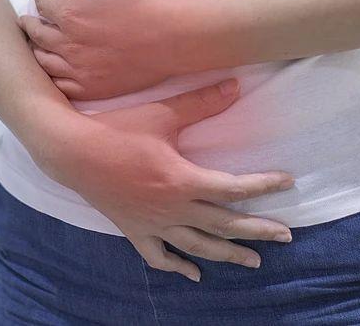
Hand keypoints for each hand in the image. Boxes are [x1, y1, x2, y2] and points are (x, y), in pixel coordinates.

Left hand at [18, 0, 180, 99]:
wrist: (175, 36)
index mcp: (69, 14)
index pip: (42, 2)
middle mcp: (68, 45)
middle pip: (37, 34)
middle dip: (29, 23)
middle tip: (27, 19)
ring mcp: (80, 71)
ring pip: (45, 62)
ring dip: (37, 50)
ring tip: (36, 45)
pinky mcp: (94, 89)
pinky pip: (62, 87)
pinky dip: (53, 78)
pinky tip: (54, 72)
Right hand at [34, 79, 294, 281]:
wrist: (72, 151)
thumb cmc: (116, 129)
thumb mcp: (161, 113)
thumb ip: (200, 103)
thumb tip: (235, 85)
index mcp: (182, 181)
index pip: (233, 188)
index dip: (264, 185)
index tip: (287, 181)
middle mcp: (172, 209)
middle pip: (224, 224)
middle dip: (258, 231)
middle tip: (286, 235)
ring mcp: (152, 224)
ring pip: (198, 246)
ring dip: (227, 254)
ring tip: (253, 262)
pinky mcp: (134, 229)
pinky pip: (158, 256)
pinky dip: (177, 267)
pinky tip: (193, 274)